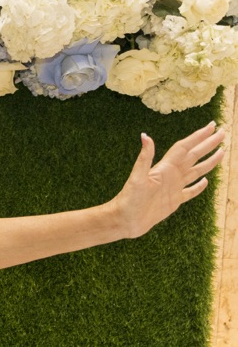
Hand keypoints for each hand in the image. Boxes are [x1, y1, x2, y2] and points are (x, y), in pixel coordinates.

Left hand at [111, 123, 224, 239]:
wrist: (123, 220)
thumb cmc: (128, 199)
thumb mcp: (137, 177)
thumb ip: (145, 157)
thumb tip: (145, 136)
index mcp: (164, 168)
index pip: (185, 147)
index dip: (198, 136)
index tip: (212, 126)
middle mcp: (170, 175)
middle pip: (194, 155)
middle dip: (208, 144)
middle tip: (222, 132)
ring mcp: (173, 188)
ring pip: (196, 171)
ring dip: (209, 162)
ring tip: (221, 152)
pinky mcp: (173, 201)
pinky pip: (190, 192)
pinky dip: (199, 186)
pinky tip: (206, 181)